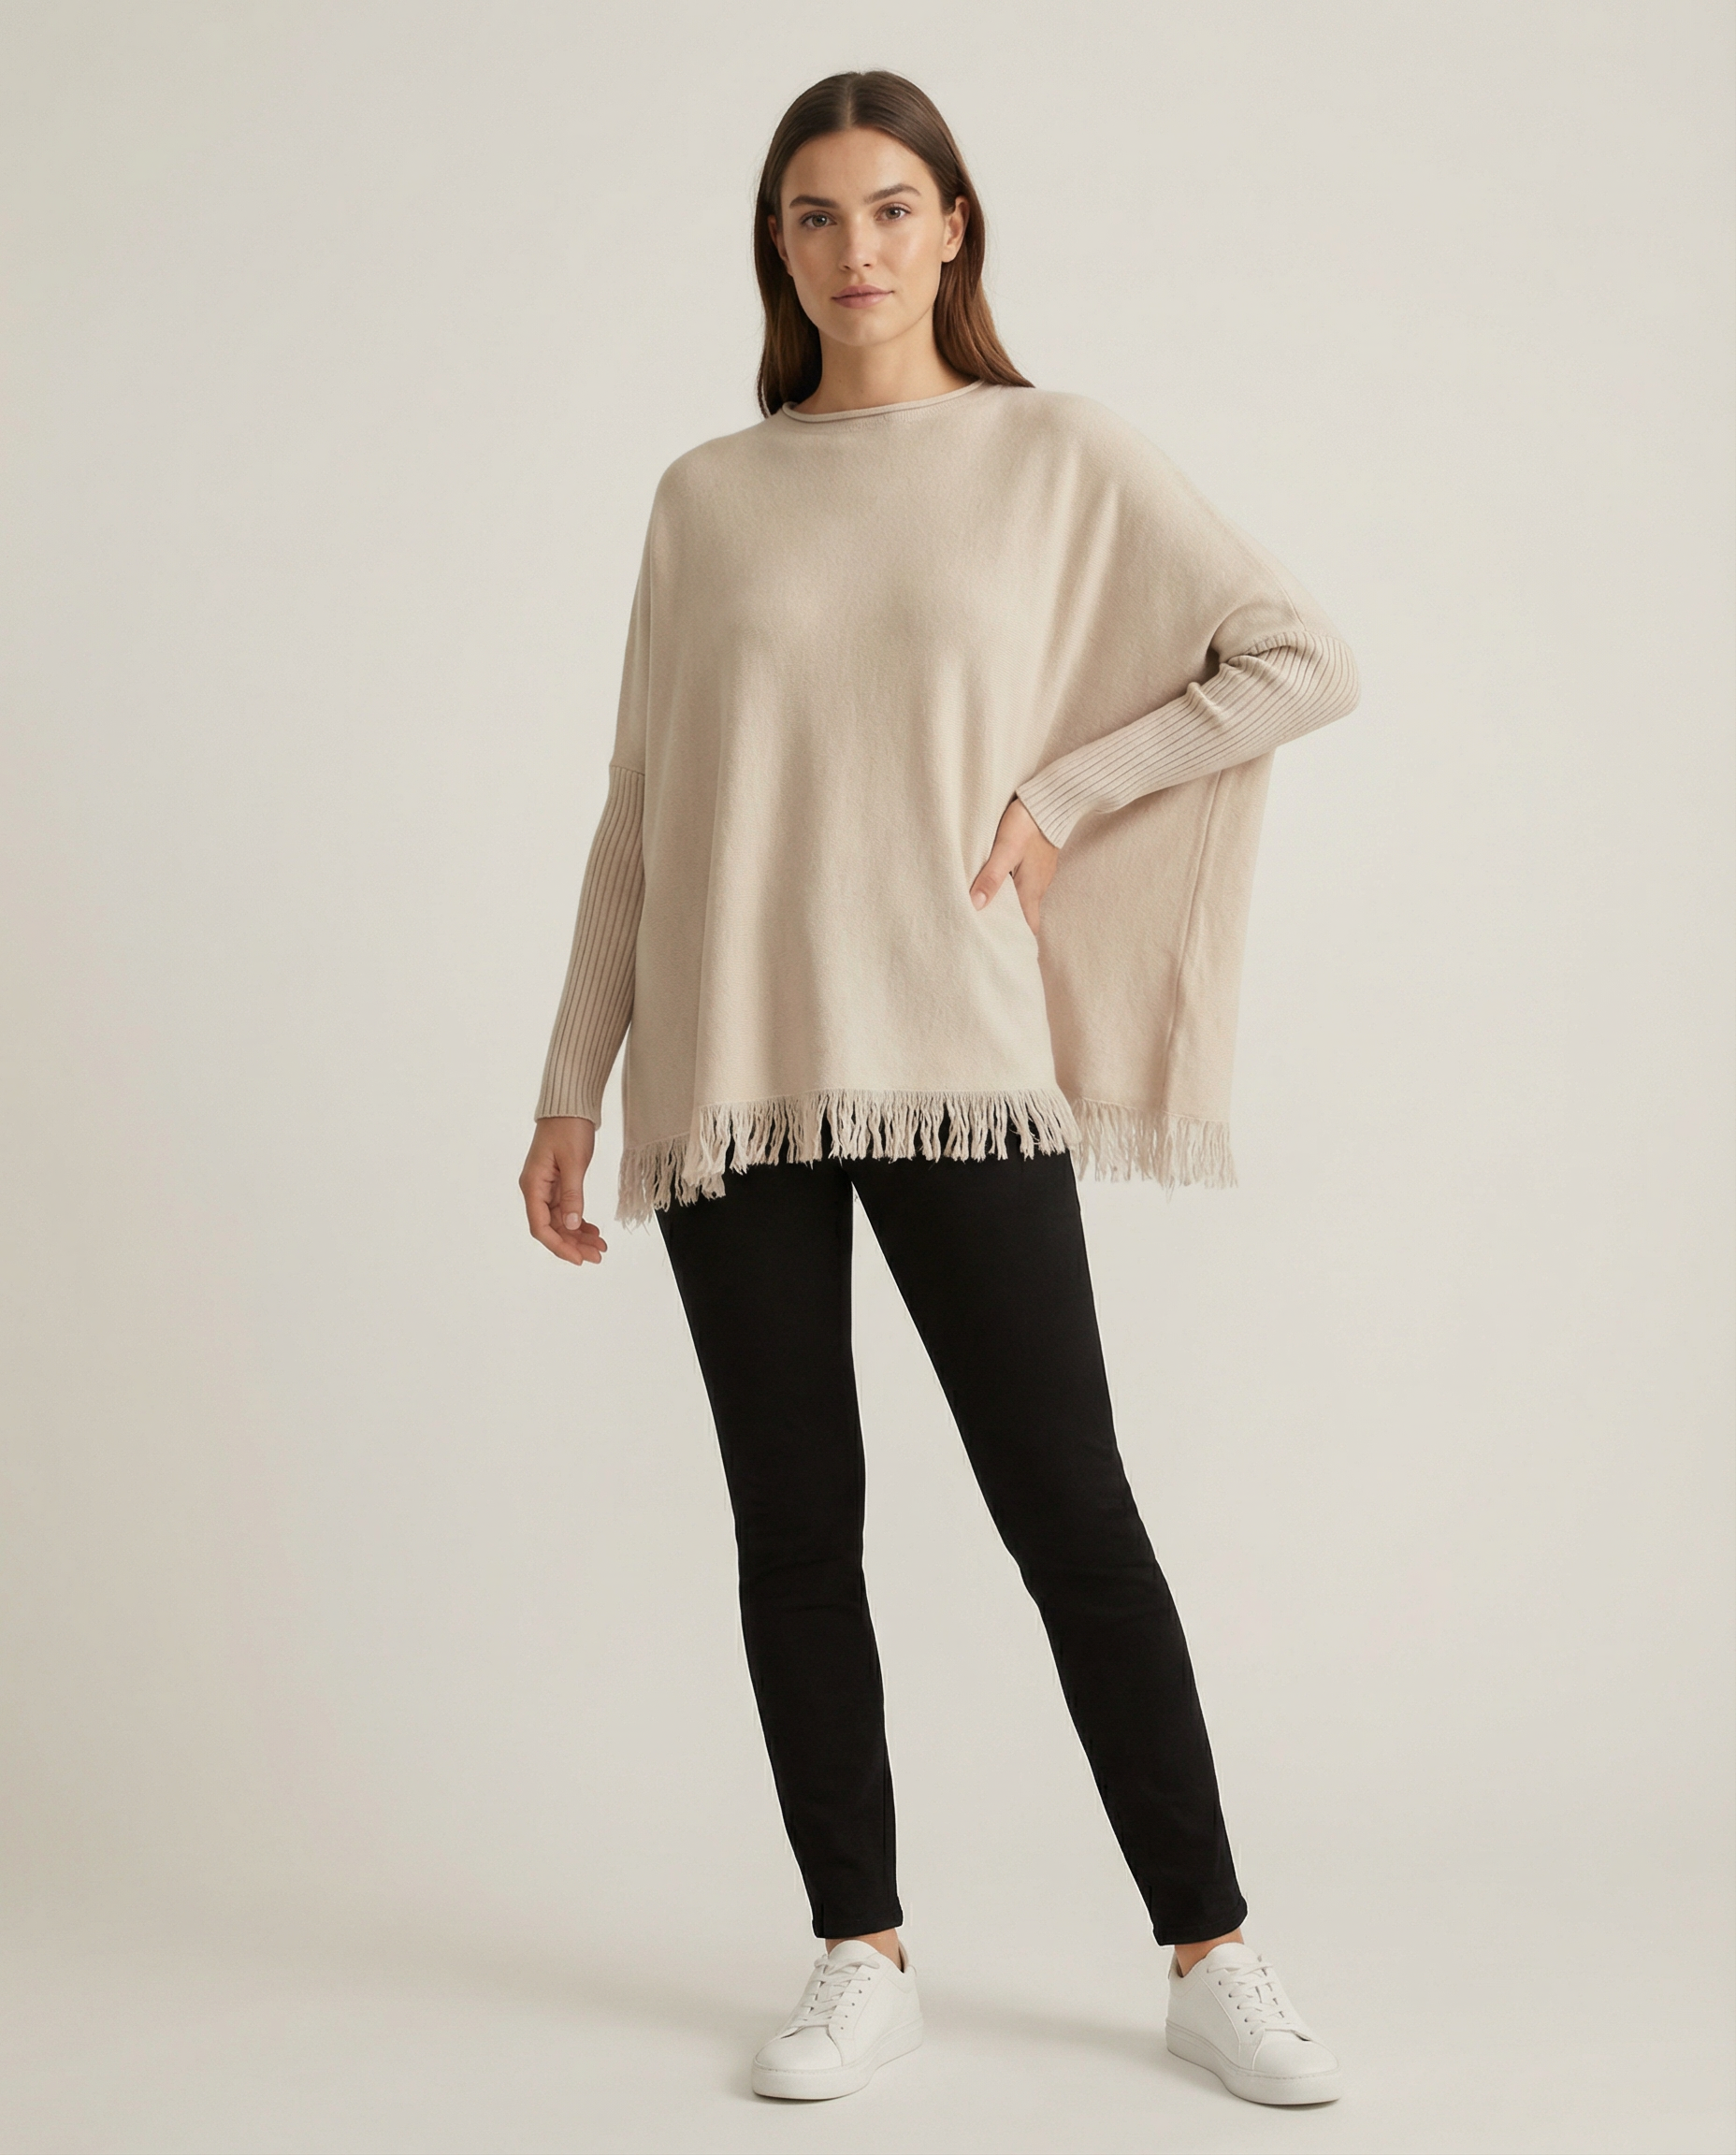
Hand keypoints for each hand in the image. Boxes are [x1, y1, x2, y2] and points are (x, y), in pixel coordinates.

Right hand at [520, 1116, 607, 1265]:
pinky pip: (566, 1210)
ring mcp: (546, 1187)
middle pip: (551, 1228)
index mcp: (533, 1185)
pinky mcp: (558, 1183)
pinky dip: (579, 1221)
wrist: (570, 1106)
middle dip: (573, 1244)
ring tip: (600, 1246)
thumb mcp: (573, 1162)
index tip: (579, 1258)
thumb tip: (572, 1225)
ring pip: (561, 1221)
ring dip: (578, 1235)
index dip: (559, 1246)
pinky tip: (594, 1231)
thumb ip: (572, 1195)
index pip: (540, 1227)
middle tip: (597, 1255)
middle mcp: (536, 1190)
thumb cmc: (568, 1128)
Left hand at [970, 796, 1059, 933]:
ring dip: (1008, 908)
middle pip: (1024, 917)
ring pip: (1023, 900)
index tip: (1001, 950)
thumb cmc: (1026, 823)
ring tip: (987, 913)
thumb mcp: (1005, 850)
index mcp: (1030, 890)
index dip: (1016, 941)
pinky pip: (1024, 884)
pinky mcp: (1037, 863)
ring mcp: (1039, 875)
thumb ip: (991, 877)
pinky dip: (1011, 891)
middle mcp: (1037, 887)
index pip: (1028, 928)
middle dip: (1009, 927)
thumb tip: (976, 905)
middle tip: (988, 935)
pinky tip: (997, 886)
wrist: (1050, 799)